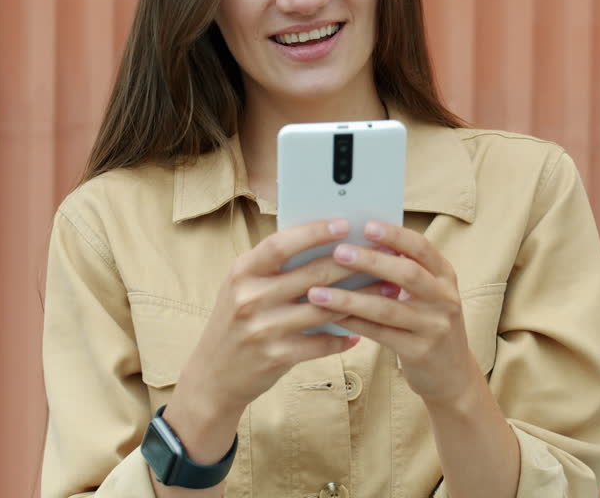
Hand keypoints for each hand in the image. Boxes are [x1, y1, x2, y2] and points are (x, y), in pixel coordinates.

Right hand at [178, 218, 372, 414]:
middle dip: (353, 264)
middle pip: (312, 274)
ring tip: (387, 292)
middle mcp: (250, 298)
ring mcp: (263, 329)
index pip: (281, 244)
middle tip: (384, 257)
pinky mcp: (276, 357)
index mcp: (242, 272)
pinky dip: (343, 337)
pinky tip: (360, 332)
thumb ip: (274, 267)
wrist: (213, 376)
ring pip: (324, 309)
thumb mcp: (242, 287)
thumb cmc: (236, 322)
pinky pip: (321, 343)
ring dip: (361, 299)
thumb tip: (326, 243)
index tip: (344, 224)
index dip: (314, 232)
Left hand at [306, 221, 479, 406]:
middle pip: (407, 273)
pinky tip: (329, 317)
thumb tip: (358, 243)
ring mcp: (434, 326)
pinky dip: (353, 323)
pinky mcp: (419, 351)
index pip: (422, 247)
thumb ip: (403, 270)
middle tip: (338, 252)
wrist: (452, 374)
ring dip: (349, 298)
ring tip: (317, 292)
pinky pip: (380, 334)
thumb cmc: (428, 323)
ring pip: (387, 308)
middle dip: (371, 260)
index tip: (366, 225)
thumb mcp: (427, 293)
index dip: (395, 235)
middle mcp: (444, 298)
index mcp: (445, 275)